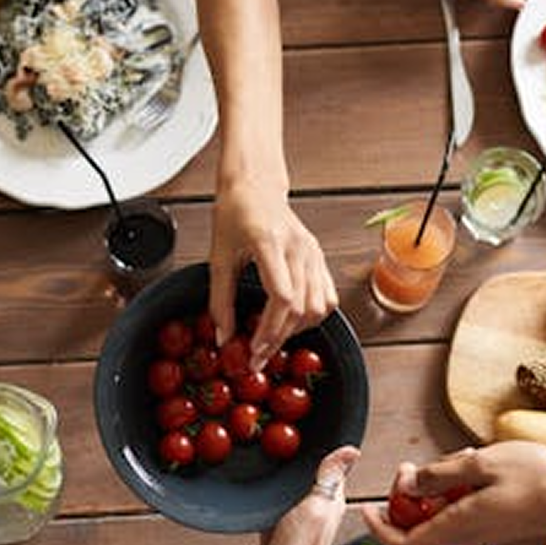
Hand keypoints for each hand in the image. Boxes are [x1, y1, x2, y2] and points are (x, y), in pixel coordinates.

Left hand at [208, 180, 338, 373]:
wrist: (255, 186)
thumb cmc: (235, 213)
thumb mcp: (218, 257)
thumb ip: (220, 300)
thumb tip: (224, 337)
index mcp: (269, 243)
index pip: (282, 296)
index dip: (269, 330)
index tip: (253, 350)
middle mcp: (298, 248)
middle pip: (300, 308)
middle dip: (279, 338)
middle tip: (258, 358)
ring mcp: (313, 252)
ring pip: (318, 306)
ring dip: (297, 330)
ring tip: (273, 339)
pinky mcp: (319, 256)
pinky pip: (327, 297)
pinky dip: (312, 316)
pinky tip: (292, 321)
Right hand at [255, 445, 359, 544]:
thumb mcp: (316, 505)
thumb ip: (330, 478)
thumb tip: (350, 451)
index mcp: (333, 498)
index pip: (333, 465)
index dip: (324, 447)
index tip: (311, 428)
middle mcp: (318, 504)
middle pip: (309, 473)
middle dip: (299, 457)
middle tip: (283, 435)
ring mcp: (298, 514)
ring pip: (291, 485)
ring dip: (283, 473)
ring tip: (270, 453)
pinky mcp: (279, 522)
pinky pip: (275, 499)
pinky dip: (269, 490)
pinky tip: (260, 482)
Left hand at [362, 442, 545, 544]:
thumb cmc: (537, 478)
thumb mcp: (480, 465)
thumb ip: (439, 475)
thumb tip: (408, 485)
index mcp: (458, 527)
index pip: (403, 544)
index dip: (379, 529)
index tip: (367, 508)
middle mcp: (466, 539)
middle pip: (416, 529)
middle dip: (406, 498)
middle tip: (412, 469)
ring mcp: (479, 536)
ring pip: (437, 519)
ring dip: (434, 492)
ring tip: (456, 462)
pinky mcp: (491, 528)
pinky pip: (458, 515)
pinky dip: (453, 494)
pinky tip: (472, 470)